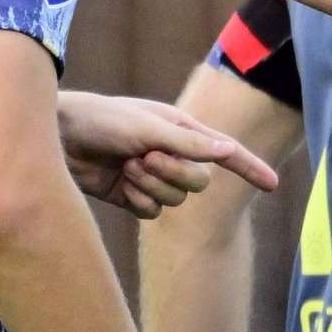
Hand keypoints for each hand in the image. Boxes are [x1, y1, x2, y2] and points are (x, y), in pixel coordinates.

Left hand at [59, 90, 283, 218]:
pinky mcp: (132, 196)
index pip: (225, 151)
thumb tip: (227, 149)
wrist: (57, 137)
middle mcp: (172, 154)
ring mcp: (152, 177)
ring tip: (127, 166)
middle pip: (201, 182)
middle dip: (175, 173)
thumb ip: (190, 143)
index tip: (273, 185)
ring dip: (152, 185)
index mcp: (181, 131)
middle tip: (145, 157)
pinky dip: (138, 200)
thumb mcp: (148, 127)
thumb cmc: (101, 120)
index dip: (250, 167)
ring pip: (177, 199)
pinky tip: (120, 184)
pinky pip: (153, 211)